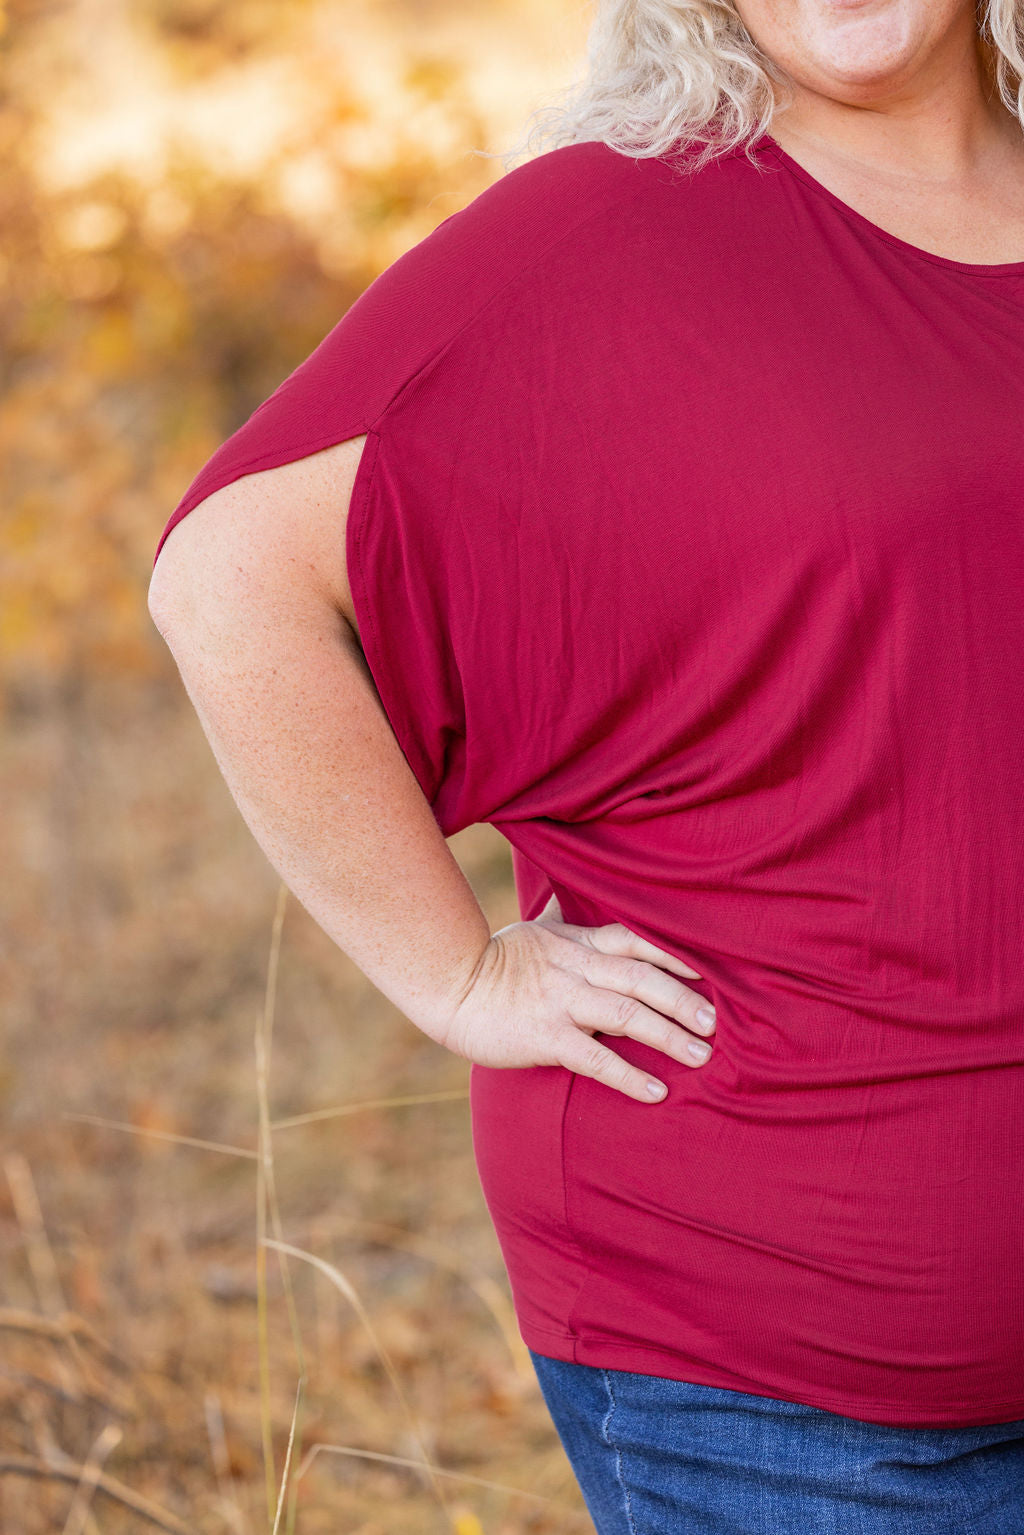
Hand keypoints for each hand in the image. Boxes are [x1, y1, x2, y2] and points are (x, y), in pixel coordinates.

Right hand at [435, 894, 714, 1102]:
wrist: (448, 984)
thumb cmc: (493, 959)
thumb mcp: (532, 929)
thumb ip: (561, 916)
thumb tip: (567, 889)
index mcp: (577, 942)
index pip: (636, 939)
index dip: (675, 951)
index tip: (711, 967)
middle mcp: (576, 968)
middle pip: (641, 979)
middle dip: (683, 999)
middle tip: (718, 1021)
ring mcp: (561, 1002)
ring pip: (626, 1015)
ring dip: (668, 1035)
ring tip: (701, 1055)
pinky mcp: (545, 1037)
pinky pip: (594, 1057)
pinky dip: (628, 1075)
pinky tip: (655, 1092)